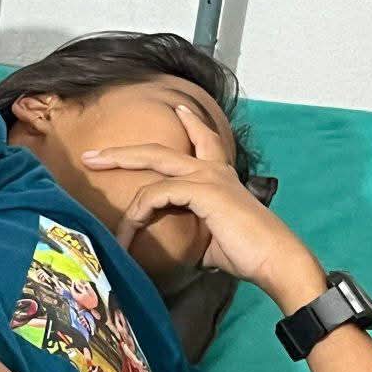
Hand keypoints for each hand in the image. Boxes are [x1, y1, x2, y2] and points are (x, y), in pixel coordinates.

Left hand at [80, 105, 315, 290]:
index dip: (192, 122)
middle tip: (93, 156)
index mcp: (220, 176)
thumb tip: (174, 243)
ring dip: (121, 181)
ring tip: (103, 205)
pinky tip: (129, 231)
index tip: (180, 108)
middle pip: (159, 148)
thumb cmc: (248, 255)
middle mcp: (214, 169)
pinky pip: (157, 193)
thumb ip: (191, 228)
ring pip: (151, 163)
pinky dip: (138, 212)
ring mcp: (208, 176)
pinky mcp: (204, 190)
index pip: (205, 139)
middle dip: (122, 152)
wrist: (277, 263)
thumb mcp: (210, 237)